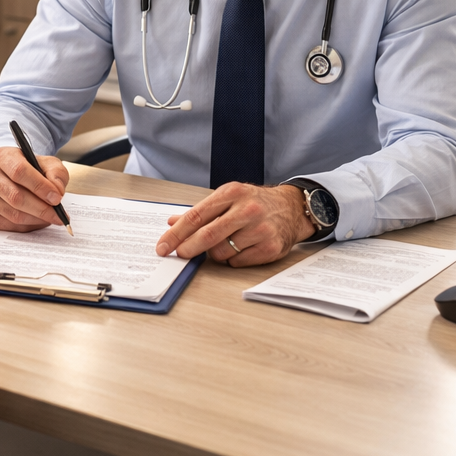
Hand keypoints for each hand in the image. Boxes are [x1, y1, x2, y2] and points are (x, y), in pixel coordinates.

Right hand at [0, 145, 69, 231]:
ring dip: (37, 219)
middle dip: (41, 209)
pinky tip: (38, 220)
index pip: (19, 171)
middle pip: (16, 197)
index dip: (40, 187)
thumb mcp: (47, 164)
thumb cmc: (30, 169)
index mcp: (3, 157)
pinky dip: (28, 226)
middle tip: (58, 215)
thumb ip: (56, 174)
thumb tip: (57, 192)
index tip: (57, 198)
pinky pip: (10, 225)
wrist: (10, 176)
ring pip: (14, 214)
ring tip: (51, 217)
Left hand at [156, 183, 315, 266]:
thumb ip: (200, 211)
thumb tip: (172, 222)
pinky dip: (232, 259)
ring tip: (225, 242)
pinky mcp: (270, 248)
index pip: (196, 216)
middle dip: (187, 248)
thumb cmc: (255, 203)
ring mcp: (260, 229)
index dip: (176, 234)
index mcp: (232, 193)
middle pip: (207, 235)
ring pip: (221, 252)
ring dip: (215, 253)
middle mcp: (247, 210)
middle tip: (178, 254)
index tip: (163, 246)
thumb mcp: (228, 197)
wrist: (292, 208)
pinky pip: (237, 262)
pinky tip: (241, 248)